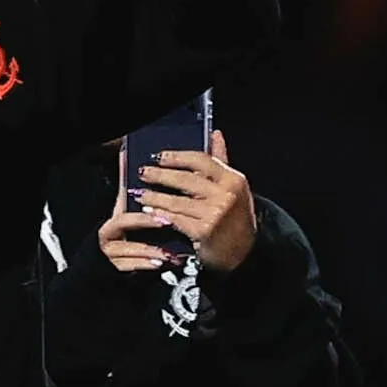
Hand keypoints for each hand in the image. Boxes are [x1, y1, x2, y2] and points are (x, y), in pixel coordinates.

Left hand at [126, 131, 254, 273]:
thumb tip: (214, 134)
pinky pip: (176, 219)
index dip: (177, 157)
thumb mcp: (235, 187)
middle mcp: (225, 194)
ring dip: (155, 197)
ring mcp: (215, 213)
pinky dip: (161, 214)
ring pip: (176, 201)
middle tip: (144, 173)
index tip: (161, 157)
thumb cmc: (237, 218)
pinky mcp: (203, 231)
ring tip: (141, 194)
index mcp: (233, 179)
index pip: (201, 160)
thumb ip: (222, 160)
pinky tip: (151, 211)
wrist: (245, 252)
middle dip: (160, 175)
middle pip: (185, 179)